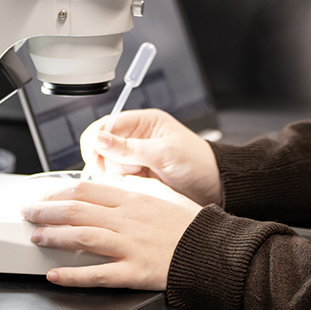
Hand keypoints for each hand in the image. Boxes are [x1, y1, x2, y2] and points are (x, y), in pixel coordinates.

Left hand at [22, 175, 201, 288]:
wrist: (212, 249)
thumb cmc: (190, 223)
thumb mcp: (162, 194)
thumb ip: (135, 188)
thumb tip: (112, 183)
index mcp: (133, 198)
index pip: (86, 189)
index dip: (59, 192)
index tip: (43, 195)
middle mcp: (127, 219)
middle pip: (78, 210)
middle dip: (47, 210)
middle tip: (28, 212)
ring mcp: (129, 246)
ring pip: (82, 237)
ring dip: (54, 236)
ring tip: (36, 236)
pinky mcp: (133, 271)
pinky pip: (97, 274)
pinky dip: (73, 275)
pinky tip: (55, 275)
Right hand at [80, 108, 221, 205]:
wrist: (215, 187)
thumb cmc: (198, 163)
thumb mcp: (164, 153)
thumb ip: (130, 148)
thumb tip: (99, 139)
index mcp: (144, 122)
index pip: (106, 125)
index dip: (96, 141)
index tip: (95, 158)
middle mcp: (136, 138)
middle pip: (102, 148)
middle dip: (110, 162)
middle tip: (129, 171)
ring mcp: (136, 159)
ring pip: (108, 167)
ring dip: (118, 176)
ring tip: (140, 179)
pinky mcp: (137, 178)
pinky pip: (117, 181)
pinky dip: (122, 186)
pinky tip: (138, 187)